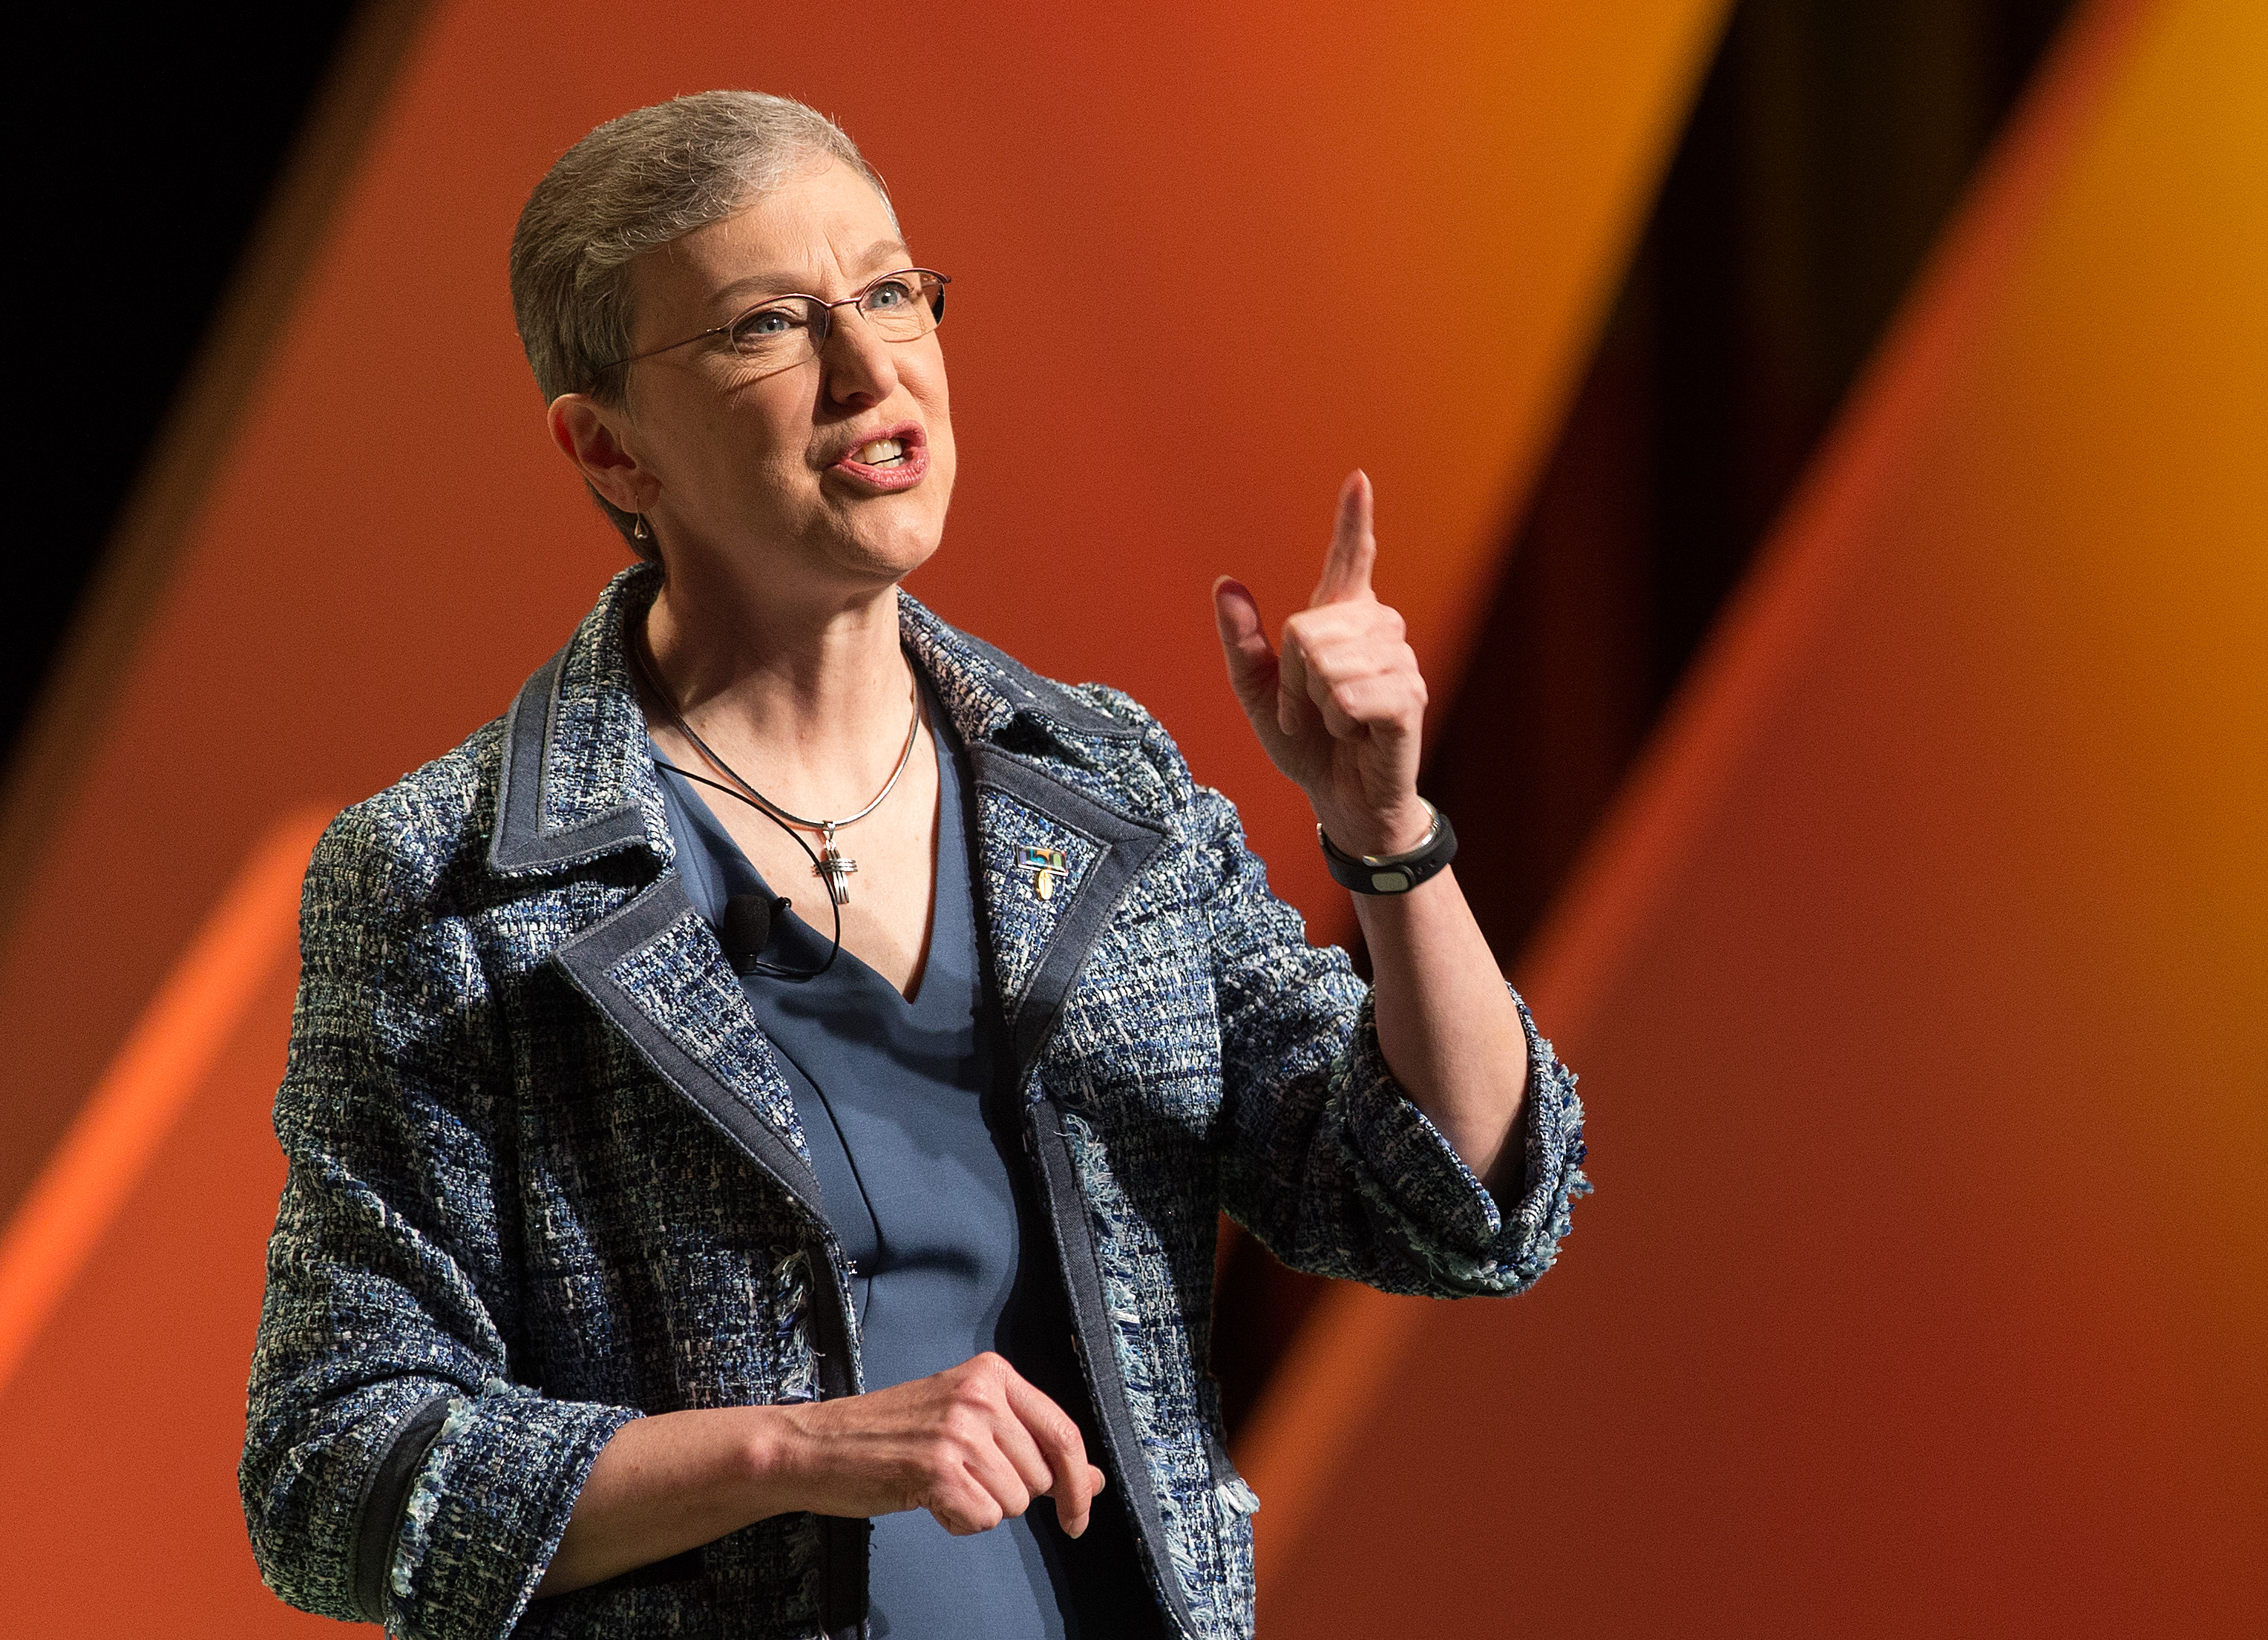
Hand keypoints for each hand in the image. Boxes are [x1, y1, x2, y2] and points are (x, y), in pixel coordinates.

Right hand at [769, 1352, 1105, 1536]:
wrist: (817, 1445)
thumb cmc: (889, 1435)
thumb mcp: (967, 1421)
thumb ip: (1032, 1444)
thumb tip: (1094, 1480)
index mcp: (992, 1374)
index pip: (1065, 1433)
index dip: (1081, 1484)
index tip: (1079, 1515)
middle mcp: (980, 1394)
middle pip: (1041, 1478)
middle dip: (1007, 1492)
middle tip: (959, 1476)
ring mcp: (959, 1430)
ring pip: (1013, 1504)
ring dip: (978, 1506)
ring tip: (937, 1481)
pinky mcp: (937, 1468)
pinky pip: (982, 1520)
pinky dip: (957, 1521)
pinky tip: (926, 1496)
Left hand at [1214, 470, 1431, 857]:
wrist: (1339, 797)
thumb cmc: (1307, 742)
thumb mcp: (1257, 692)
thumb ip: (1240, 641)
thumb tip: (1225, 583)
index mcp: (1342, 620)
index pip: (1350, 560)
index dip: (1353, 520)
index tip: (1357, 480)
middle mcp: (1378, 629)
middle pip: (1309, 627)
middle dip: (1295, 678)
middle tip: (1311, 708)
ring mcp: (1399, 661)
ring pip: (1327, 659)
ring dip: (1315, 702)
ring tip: (1334, 720)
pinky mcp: (1408, 697)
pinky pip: (1351, 692)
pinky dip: (1337, 719)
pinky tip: (1354, 732)